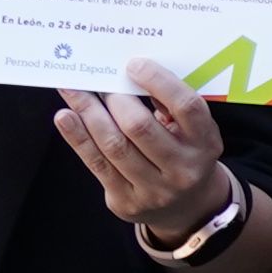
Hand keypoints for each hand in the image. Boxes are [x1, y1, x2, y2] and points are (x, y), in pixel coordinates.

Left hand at [53, 63, 236, 241]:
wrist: (187, 208)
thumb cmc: (184, 155)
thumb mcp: (193, 133)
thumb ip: (171, 108)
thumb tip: (129, 77)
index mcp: (205, 143)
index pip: (186, 106)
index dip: (159, 82)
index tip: (133, 64)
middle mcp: (183, 169)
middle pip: (140, 127)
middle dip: (114, 98)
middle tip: (98, 80)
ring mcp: (155, 189)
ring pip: (114, 145)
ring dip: (88, 113)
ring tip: (73, 91)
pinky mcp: (127, 202)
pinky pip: (97, 164)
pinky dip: (78, 137)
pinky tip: (66, 117)